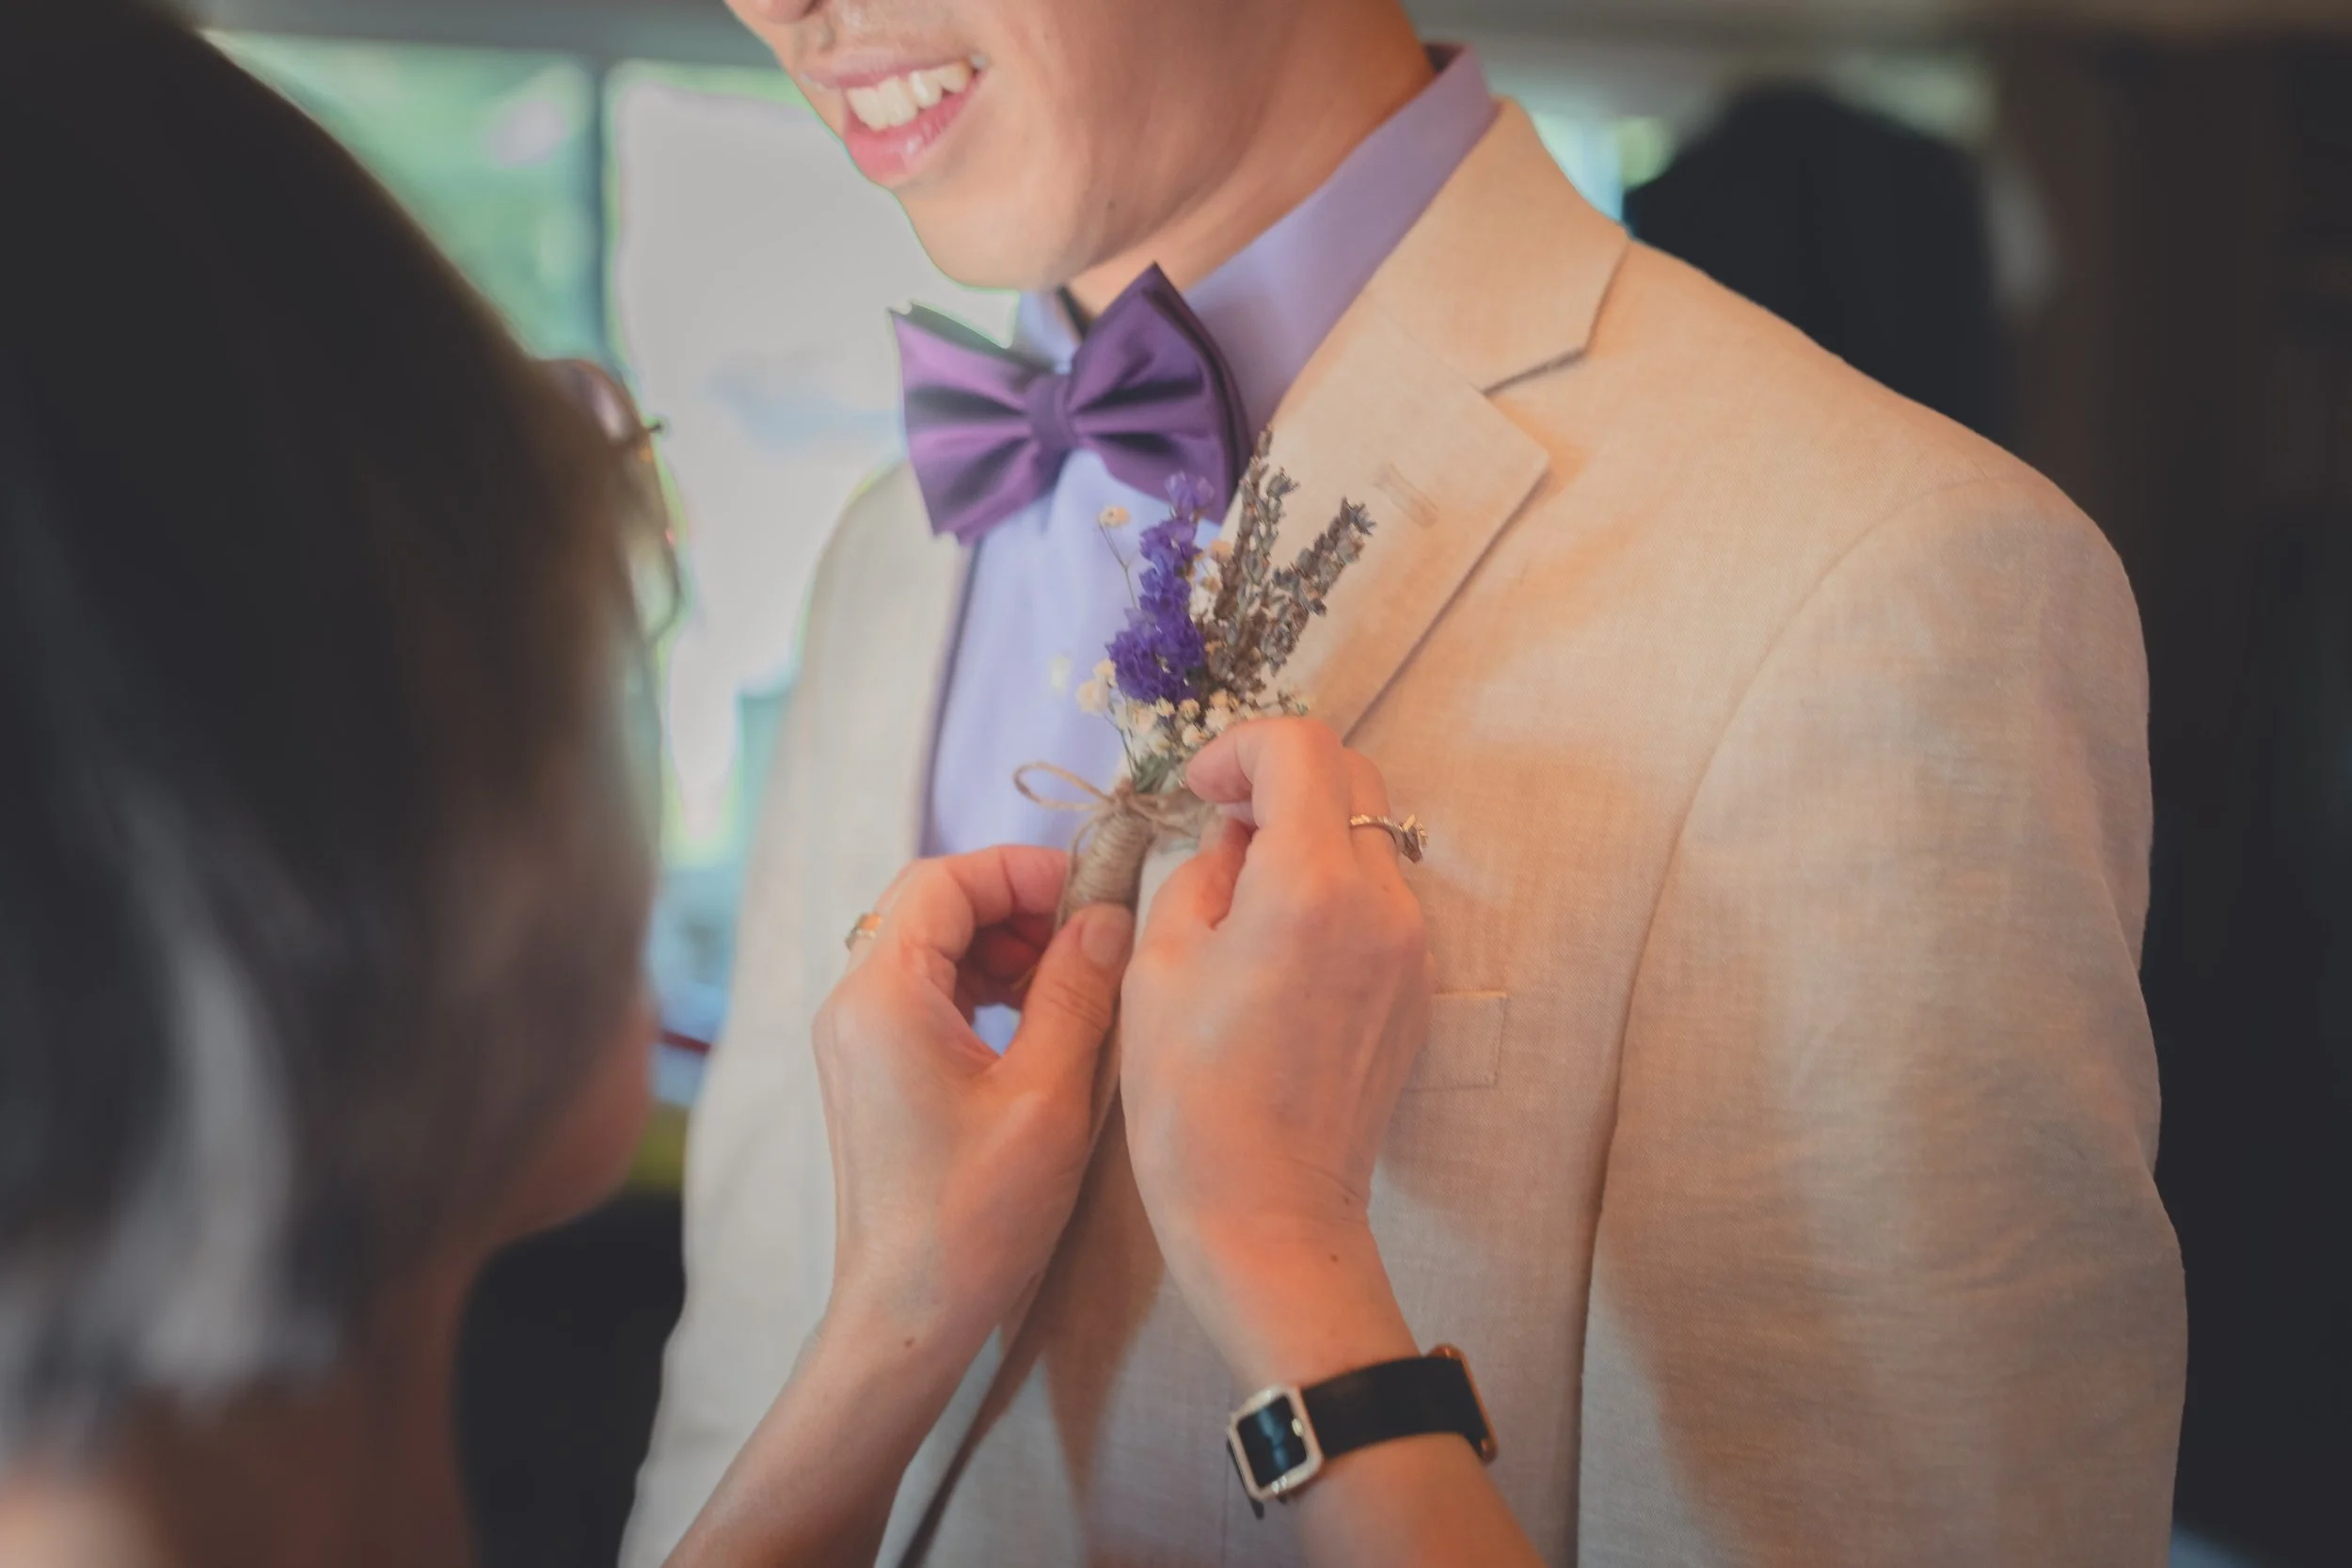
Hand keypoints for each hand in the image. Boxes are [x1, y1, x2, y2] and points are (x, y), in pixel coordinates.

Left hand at [812, 847, 1133, 1357]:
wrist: (908, 1313)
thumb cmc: (974, 1216)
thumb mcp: (1047, 1095)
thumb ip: (1077, 991)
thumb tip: (1106, 917)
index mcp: (882, 996)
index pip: (944, 879)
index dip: (1021, 870)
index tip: (1092, 893)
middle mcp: (852, 1004)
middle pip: (931, 904)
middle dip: (1014, 904)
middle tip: (1088, 936)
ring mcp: (854, 1039)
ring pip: (929, 945)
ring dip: (1001, 944)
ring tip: (1071, 980)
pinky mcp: (869, 1070)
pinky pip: (924, 991)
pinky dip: (981, 984)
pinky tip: (1036, 1018)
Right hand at [1119, 719, 1432, 1388]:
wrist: (1267, 1214)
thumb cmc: (1192, 1101)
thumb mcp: (1157, 966)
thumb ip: (1201, 873)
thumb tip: (1233, 839)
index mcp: (1310, 886)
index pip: (1299, 748)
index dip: (1239, 748)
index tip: (1198, 789)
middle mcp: (1380, 903)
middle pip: (1350, 776)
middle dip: (1279, 779)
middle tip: (1219, 825)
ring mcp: (1411, 947)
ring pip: (1370, 836)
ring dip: (1309, 832)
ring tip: (1244, 890)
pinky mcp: (1417, 988)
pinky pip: (1380, 897)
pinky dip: (1333, 886)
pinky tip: (1279, 942)